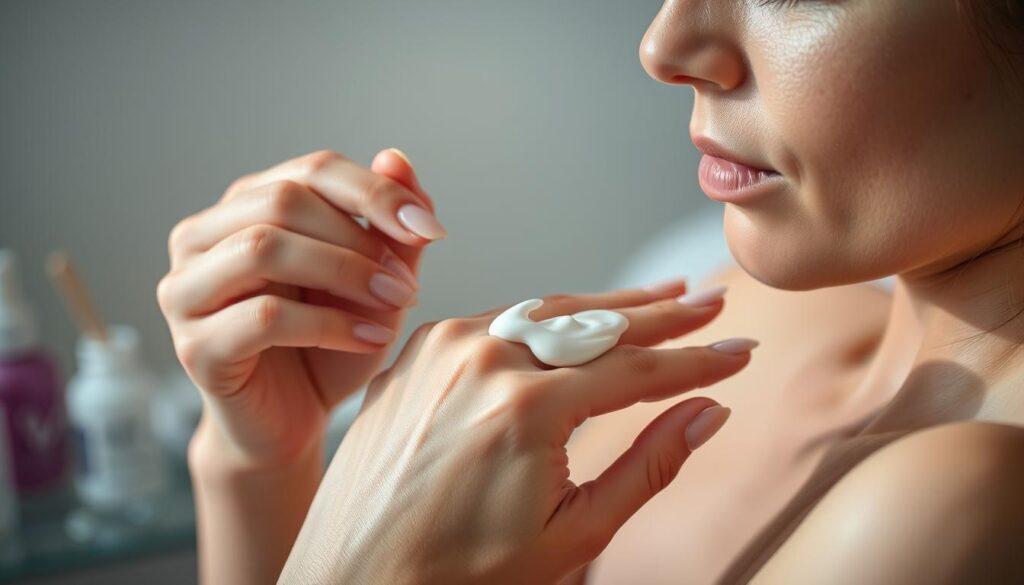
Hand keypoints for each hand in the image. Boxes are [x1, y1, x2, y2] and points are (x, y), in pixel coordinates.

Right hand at [158, 148, 444, 466]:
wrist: (293, 424)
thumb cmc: (330, 348)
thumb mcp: (373, 282)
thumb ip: (389, 228)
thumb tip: (395, 159)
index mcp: (244, 207)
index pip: (311, 170)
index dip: (375, 192)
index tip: (430, 229)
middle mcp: (202, 237)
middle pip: (283, 200)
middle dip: (360, 238)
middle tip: (408, 283)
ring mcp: (187, 290)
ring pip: (264, 248)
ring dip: (345, 273)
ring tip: (395, 305)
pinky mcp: (194, 346)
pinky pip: (265, 315)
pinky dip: (330, 324)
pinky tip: (370, 339)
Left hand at [281, 286, 755, 583]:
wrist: (354, 578)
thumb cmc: (457, 574)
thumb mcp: (571, 534)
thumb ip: (648, 466)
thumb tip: (709, 413)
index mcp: (524, 408)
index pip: (636, 370)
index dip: (696, 361)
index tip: (739, 351)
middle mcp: (482, 358)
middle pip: (596, 324)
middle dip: (661, 314)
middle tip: (709, 301)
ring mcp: (443, 347)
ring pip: (546, 313)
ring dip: (606, 308)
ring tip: (658, 298)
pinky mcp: (419, 350)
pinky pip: (498, 322)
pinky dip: (544, 321)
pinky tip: (578, 321)